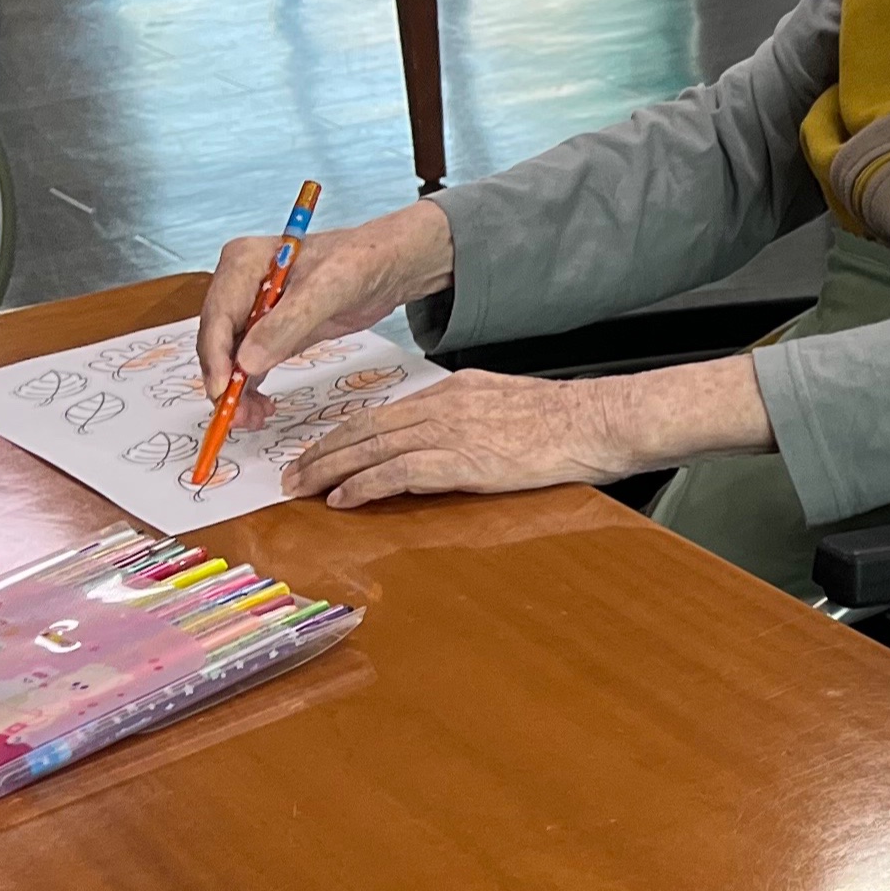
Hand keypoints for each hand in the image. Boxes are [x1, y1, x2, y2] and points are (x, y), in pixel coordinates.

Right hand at [199, 201, 455, 396]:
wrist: (387, 268)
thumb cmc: (359, 264)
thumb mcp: (326, 290)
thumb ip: (287, 324)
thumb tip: (246, 363)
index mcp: (241, 263)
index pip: (218, 316)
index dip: (216, 356)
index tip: (222, 391)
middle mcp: (238, 286)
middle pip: (219, 340)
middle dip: (224, 379)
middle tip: (237, 417)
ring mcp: (253, 310)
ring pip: (232, 356)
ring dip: (236, 389)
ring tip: (252, 419)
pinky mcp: (272, 331)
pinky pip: (251, 362)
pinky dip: (251, 386)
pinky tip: (260, 407)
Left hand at [278, 353, 773, 508]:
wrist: (599, 421)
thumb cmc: (570, 421)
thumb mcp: (513, 407)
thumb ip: (476, 418)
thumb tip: (455, 439)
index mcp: (455, 392)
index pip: (386, 413)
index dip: (346, 433)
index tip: (321, 450)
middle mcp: (443, 406)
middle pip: (366, 428)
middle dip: (322, 451)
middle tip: (290, 473)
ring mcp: (451, 432)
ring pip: (371, 448)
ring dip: (329, 469)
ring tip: (300, 488)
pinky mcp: (463, 460)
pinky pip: (399, 472)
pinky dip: (365, 485)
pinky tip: (343, 499)